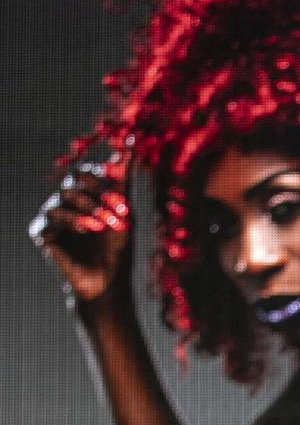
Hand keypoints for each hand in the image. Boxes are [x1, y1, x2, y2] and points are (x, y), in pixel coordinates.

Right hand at [28, 151, 131, 306]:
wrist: (108, 281)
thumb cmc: (116, 247)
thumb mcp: (123, 210)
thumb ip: (123, 178)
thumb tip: (132, 143)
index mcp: (82, 191)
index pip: (87, 172)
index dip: (105, 183)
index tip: (125, 202)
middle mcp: (64, 199)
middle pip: (74, 181)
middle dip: (98, 196)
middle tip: (119, 215)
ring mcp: (51, 214)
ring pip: (64, 198)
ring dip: (89, 210)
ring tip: (105, 226)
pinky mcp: (41, 232)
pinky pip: (51, 218)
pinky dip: (71, 221)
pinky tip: (87, 229)